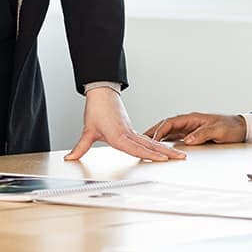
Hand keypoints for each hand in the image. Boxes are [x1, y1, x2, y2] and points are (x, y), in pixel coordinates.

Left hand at [66, 88, 186, 161]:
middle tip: (181, 158)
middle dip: (166, 153)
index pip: (136, 148)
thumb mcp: (88, 130)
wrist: (101, 93)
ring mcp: (132, 131)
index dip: (150, 155)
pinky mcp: (132, 129)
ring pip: (151, 142)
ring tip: (179, 155)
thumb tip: (70, 158)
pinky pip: (147, 139)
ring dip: (166, 149)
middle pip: (150, 145)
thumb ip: (80, 147)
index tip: (163, 159)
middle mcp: (128, 134)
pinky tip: (164, 150)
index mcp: (119, 135)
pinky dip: (157, 145)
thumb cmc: (96, 109)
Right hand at [143, 112, 246, 145]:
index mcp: (192, 118)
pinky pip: (175, 137)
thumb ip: (202, 134)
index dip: (159, 131)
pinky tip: (160, 147)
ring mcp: (189, 129)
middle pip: (165, 126)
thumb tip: (187, 140)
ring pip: (168, 132)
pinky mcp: (192, 135)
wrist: (241, 129)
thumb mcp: (217, 130)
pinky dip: (165, 141)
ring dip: (157, 137)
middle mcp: (188, 123)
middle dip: (152, 132)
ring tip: (145, 144)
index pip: (170, 123)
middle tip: (139, 139)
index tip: (152, 139)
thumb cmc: (231, 127)